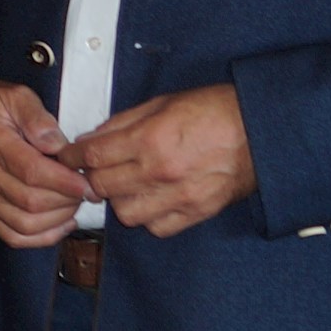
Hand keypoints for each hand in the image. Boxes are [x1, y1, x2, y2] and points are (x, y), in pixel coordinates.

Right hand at [0, 79, 89, 246]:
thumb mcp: (16, 96)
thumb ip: (38, 117)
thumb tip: (58, 145)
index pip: (32, 172)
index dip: (65, 182)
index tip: (89, 182)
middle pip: (31, 202)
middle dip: (67, 200)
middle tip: (87, 190)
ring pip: (24, 224)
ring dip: (57, 219)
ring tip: (74, 203)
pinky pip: (12, 236)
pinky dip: (41, 237)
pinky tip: (61, 223)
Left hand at [74, 83, 253, 237]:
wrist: (262, 130)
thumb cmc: (214, 111)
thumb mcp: (162, 103)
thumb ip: (122, 123)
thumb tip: (90, 139)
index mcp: (150, 140)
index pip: (93, 156)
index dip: (72, 157)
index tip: (67, 157)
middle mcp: (161, 172)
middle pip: (102, 186)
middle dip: (92, 177)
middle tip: (95, 170)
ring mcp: (179, 196)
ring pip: (125, 213)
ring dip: (119, 200)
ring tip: (126, 185)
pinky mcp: (197, 212)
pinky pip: (157, 227)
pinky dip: (148, 217)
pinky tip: (151, 200)